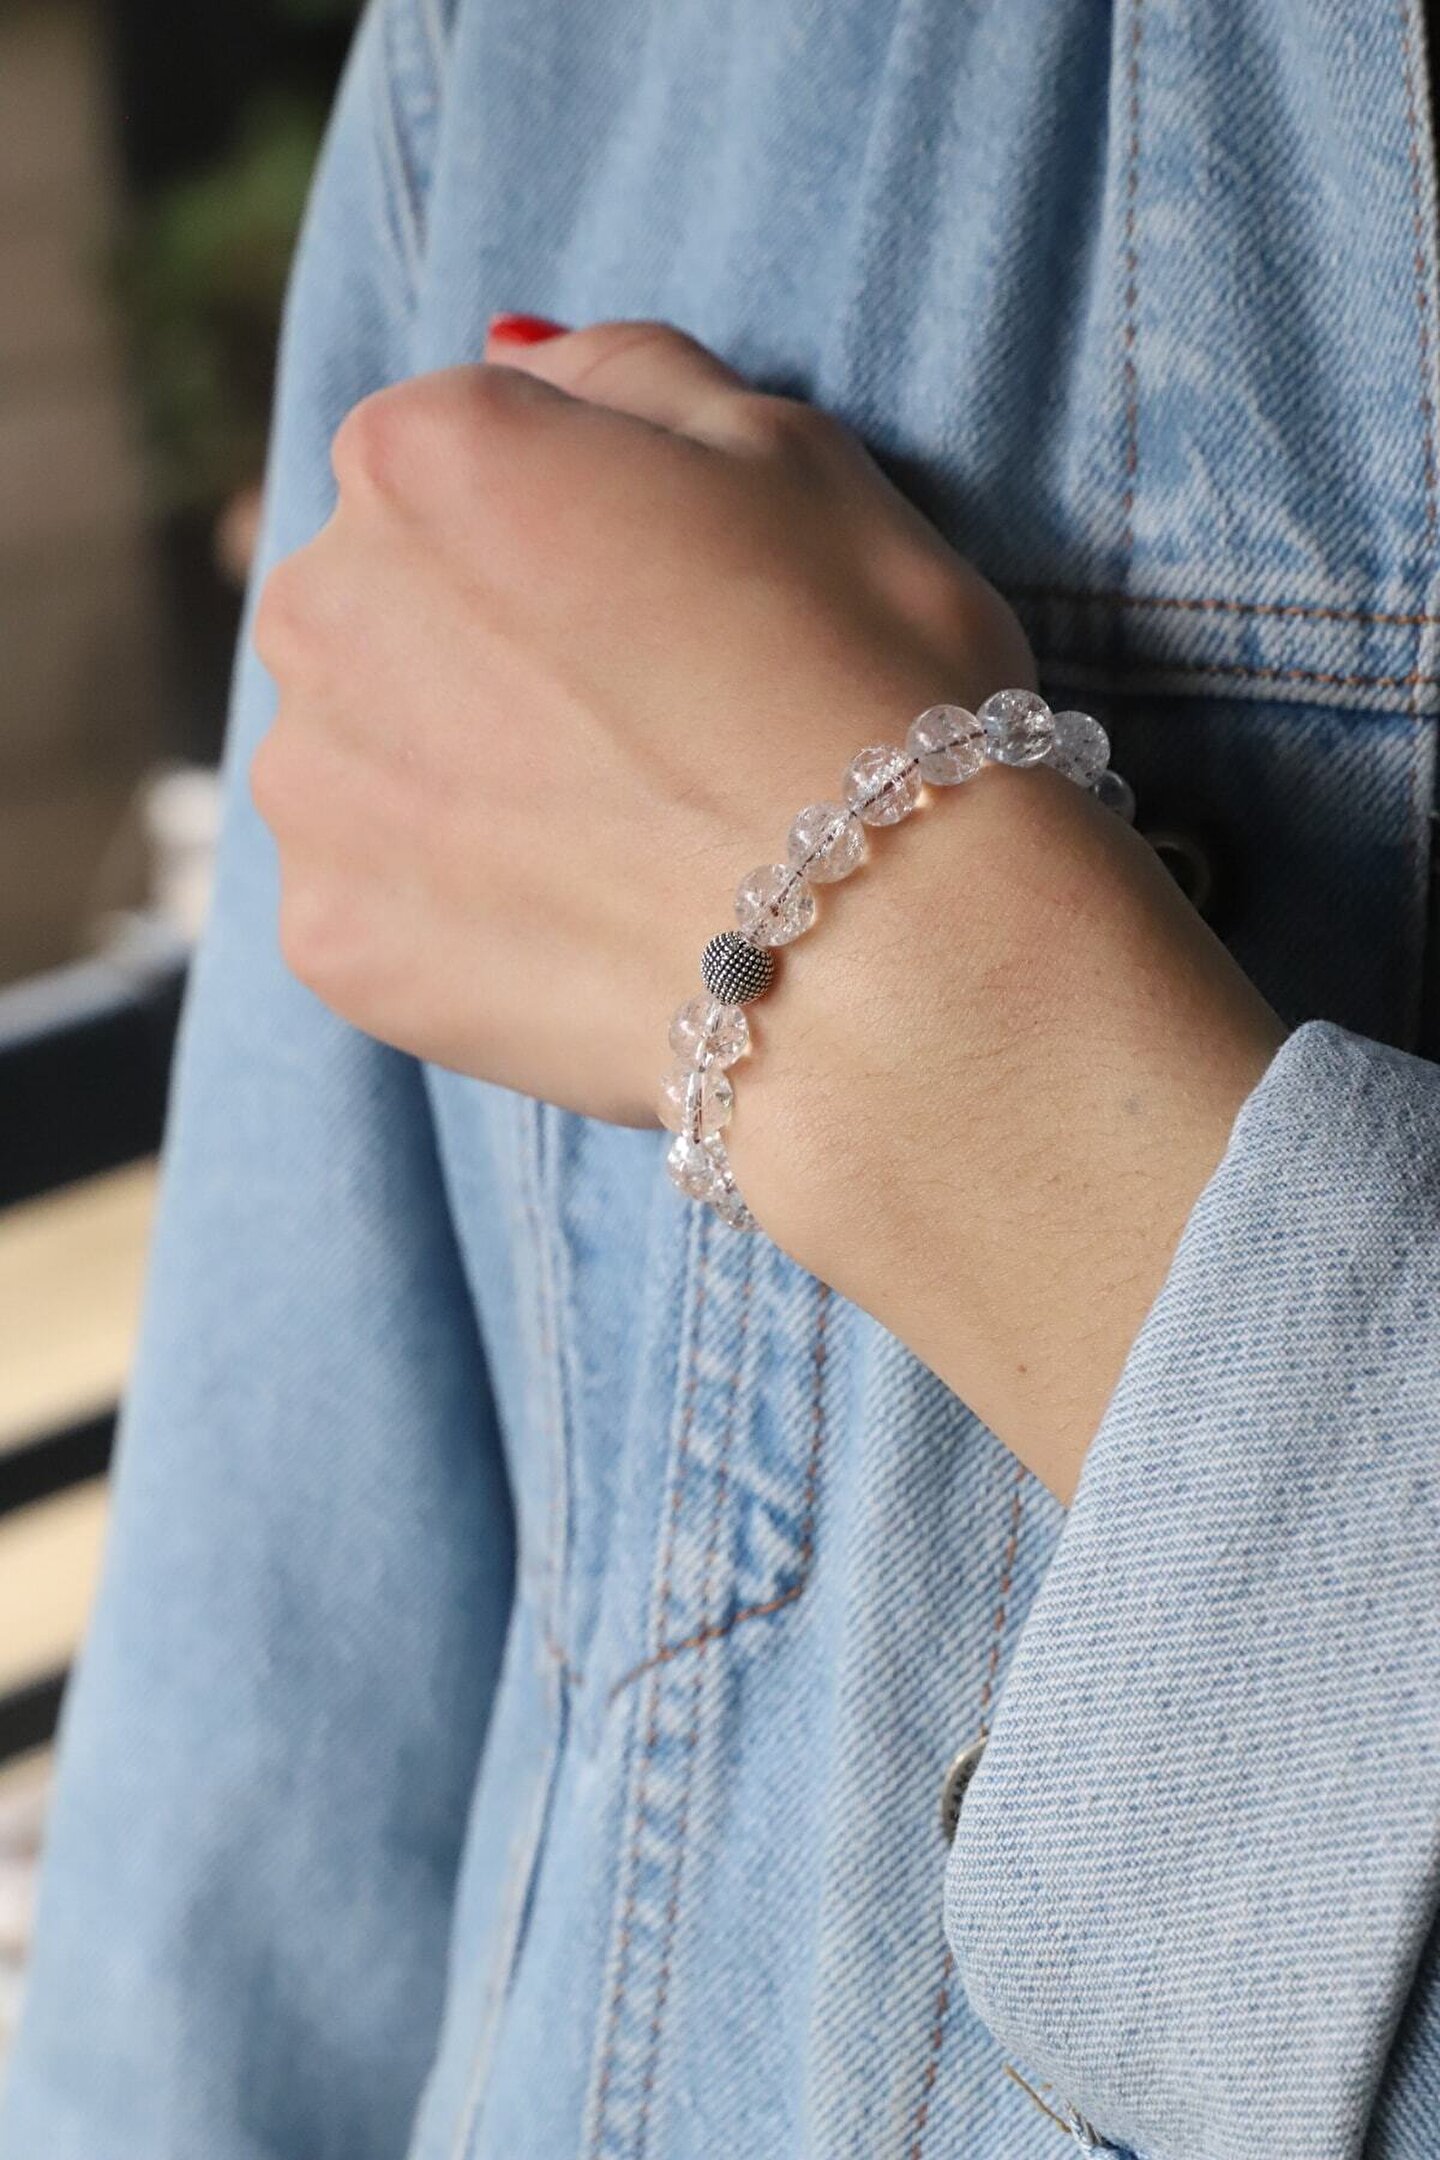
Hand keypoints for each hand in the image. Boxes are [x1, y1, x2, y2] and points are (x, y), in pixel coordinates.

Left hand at [252, 319, 1283, 1499]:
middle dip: (484, 650)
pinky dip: (455, 911)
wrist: (889, 959)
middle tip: (637, 736)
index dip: (560, 532)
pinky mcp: (332, 936)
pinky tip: (574, 925)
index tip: (652, 610)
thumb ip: (628, 378)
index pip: (447, 458)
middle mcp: (325, 600)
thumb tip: (520, 360)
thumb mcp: (794, 454)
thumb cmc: (870, 684)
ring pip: (363, 752)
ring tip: (610, 841)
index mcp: (426, 454)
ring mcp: (316, 783)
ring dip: (454, 779)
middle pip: (382, 601)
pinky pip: (375, 898)